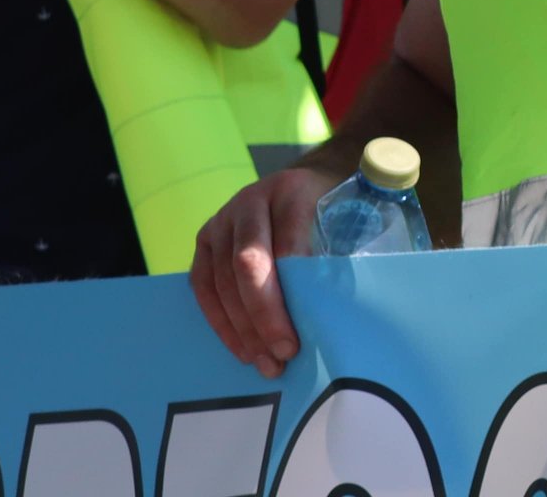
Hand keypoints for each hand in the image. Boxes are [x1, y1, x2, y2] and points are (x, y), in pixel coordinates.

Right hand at [191, 161, 340, 376]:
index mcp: (290, 191)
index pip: (286, 244)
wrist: (302, 184)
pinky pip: (203, 287)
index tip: (302, 329)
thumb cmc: (326, 209)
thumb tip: (329, 316)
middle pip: (248, 264)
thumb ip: (334, 257)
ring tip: (265, 362)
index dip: (291, 291)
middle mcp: (249, 202)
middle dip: (264, 316)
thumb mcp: (342, 219)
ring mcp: (221, 221)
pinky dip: (221, 322)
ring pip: (222, 281)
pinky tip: (242, 348)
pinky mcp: (205, 241)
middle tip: (285, 353)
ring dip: (242, 328)